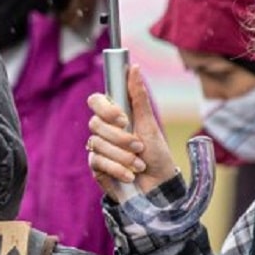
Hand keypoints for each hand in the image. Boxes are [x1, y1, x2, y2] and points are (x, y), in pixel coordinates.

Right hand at [86, 64, 176, 200]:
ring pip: (98, 144)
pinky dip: (117, 169)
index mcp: (115, 116)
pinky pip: (98, 162)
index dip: (106, 109)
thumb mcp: (150, 125)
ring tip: (139, 165)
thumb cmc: (156, 154)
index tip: (123, 119)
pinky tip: (130, 175)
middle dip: (120, 138)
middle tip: (139, 147)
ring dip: (123, 156)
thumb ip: (139, 97)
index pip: (95, 101)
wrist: (158, 185)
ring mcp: (98, 148)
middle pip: (96, 123)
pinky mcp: (96, 167)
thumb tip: (134, 68)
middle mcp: (104, 130)